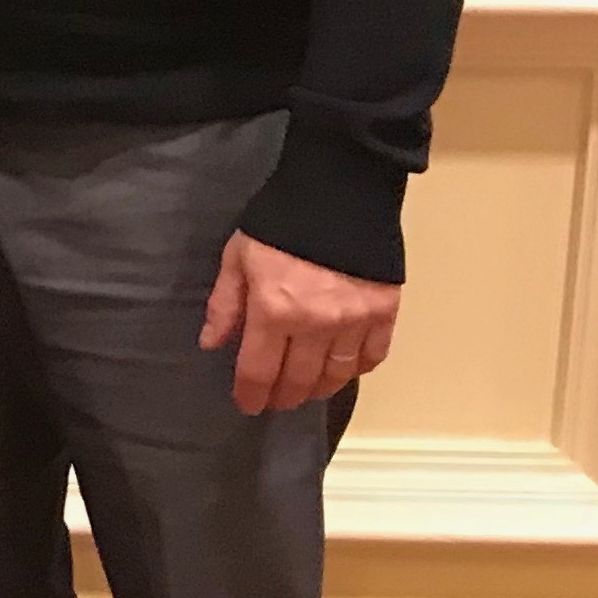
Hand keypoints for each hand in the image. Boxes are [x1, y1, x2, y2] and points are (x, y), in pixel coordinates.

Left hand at [199, 232, 399, 415]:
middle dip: (284, 396)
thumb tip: (212, 344)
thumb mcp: (238, 257)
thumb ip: (226, 304)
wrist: (339, 192)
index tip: (247, 405)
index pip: (259, 370)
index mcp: (274, 311)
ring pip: (337, 374)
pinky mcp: (385, 312)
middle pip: (300, 380)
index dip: (251, 394)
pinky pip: (372, 355)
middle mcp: (316, 325)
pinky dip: (358, 368)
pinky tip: (345, 369)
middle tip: (276, 401)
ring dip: (320, 389)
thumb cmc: (279, 223)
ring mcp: (355, 321)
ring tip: (307, 391)